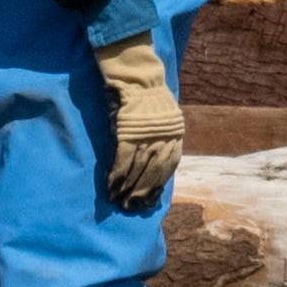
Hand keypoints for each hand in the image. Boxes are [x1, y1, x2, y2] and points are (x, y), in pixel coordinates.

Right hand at [98, 54, 181, 209]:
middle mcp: (164, 140)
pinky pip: (123, 162)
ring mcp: (146, 138)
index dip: (157, 186)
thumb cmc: (148, 98)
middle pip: (153, 173)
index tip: (149, 201)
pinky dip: (117, 176)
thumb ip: (162, 139)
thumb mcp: (165, 119)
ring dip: (127, 189)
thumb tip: (152, 162)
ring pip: (138, 170)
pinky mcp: (128, 135)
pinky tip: (111, 187)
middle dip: (141, 193)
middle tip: (131, 207)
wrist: (138, 78)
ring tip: (119, 201)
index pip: (168, 168)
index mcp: (175, 136)